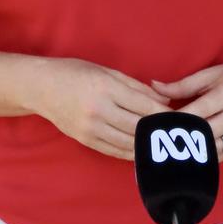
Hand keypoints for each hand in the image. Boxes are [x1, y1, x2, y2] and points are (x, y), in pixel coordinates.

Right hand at [34, 58, 169, 160]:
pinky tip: (143, 150)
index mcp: (106, 88)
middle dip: (160, 132)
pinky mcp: (86, 140)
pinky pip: (114, 150)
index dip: (165, 114)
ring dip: (148, 146)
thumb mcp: (107, 71)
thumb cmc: (75, 72)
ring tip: (165, 145)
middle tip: (178, 135)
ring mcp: (91, 129)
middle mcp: (99, 110)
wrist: (41, 87)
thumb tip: (163, 101)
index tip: (181, 119)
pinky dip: (131, 152)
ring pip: (128, 143)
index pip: (144, 106)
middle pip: (138, 127)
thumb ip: (136, 87)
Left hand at [151, 59, 222, 160]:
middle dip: (184, 138)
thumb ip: (183, 84)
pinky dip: (208, 156)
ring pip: (215, 148)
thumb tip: (154, 86)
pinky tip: (193, 156)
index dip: (179, 120)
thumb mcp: (211, 74)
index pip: (200, 111)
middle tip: (162, 142)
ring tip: (174, 151)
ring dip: (195, 151)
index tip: (160, 125)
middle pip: (207, 132)